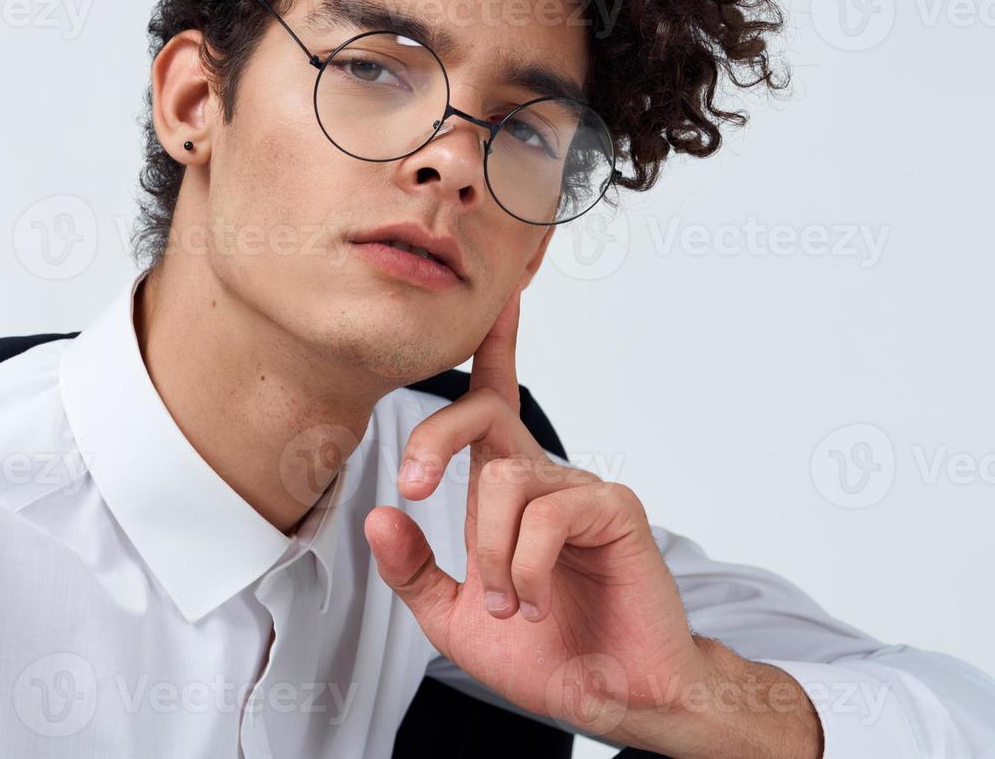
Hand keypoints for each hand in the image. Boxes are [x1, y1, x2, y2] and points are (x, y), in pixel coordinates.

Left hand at [361, 283, 821, 756]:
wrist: (614, 698)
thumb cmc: (549, 654)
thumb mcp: (454, 617)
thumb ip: (412, 569)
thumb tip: (380, 514)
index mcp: (507, 492)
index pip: (492, 402)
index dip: (494, 345)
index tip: (495, 295)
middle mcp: (544, 479)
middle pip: (483, 411)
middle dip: (435, 437)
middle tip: (415, 485)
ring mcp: (582, 490)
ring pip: (505, 482)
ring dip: (489, 554)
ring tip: (509, 604)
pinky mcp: (615, 510)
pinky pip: (547, 515)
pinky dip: (524, 568)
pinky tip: (536, 601)